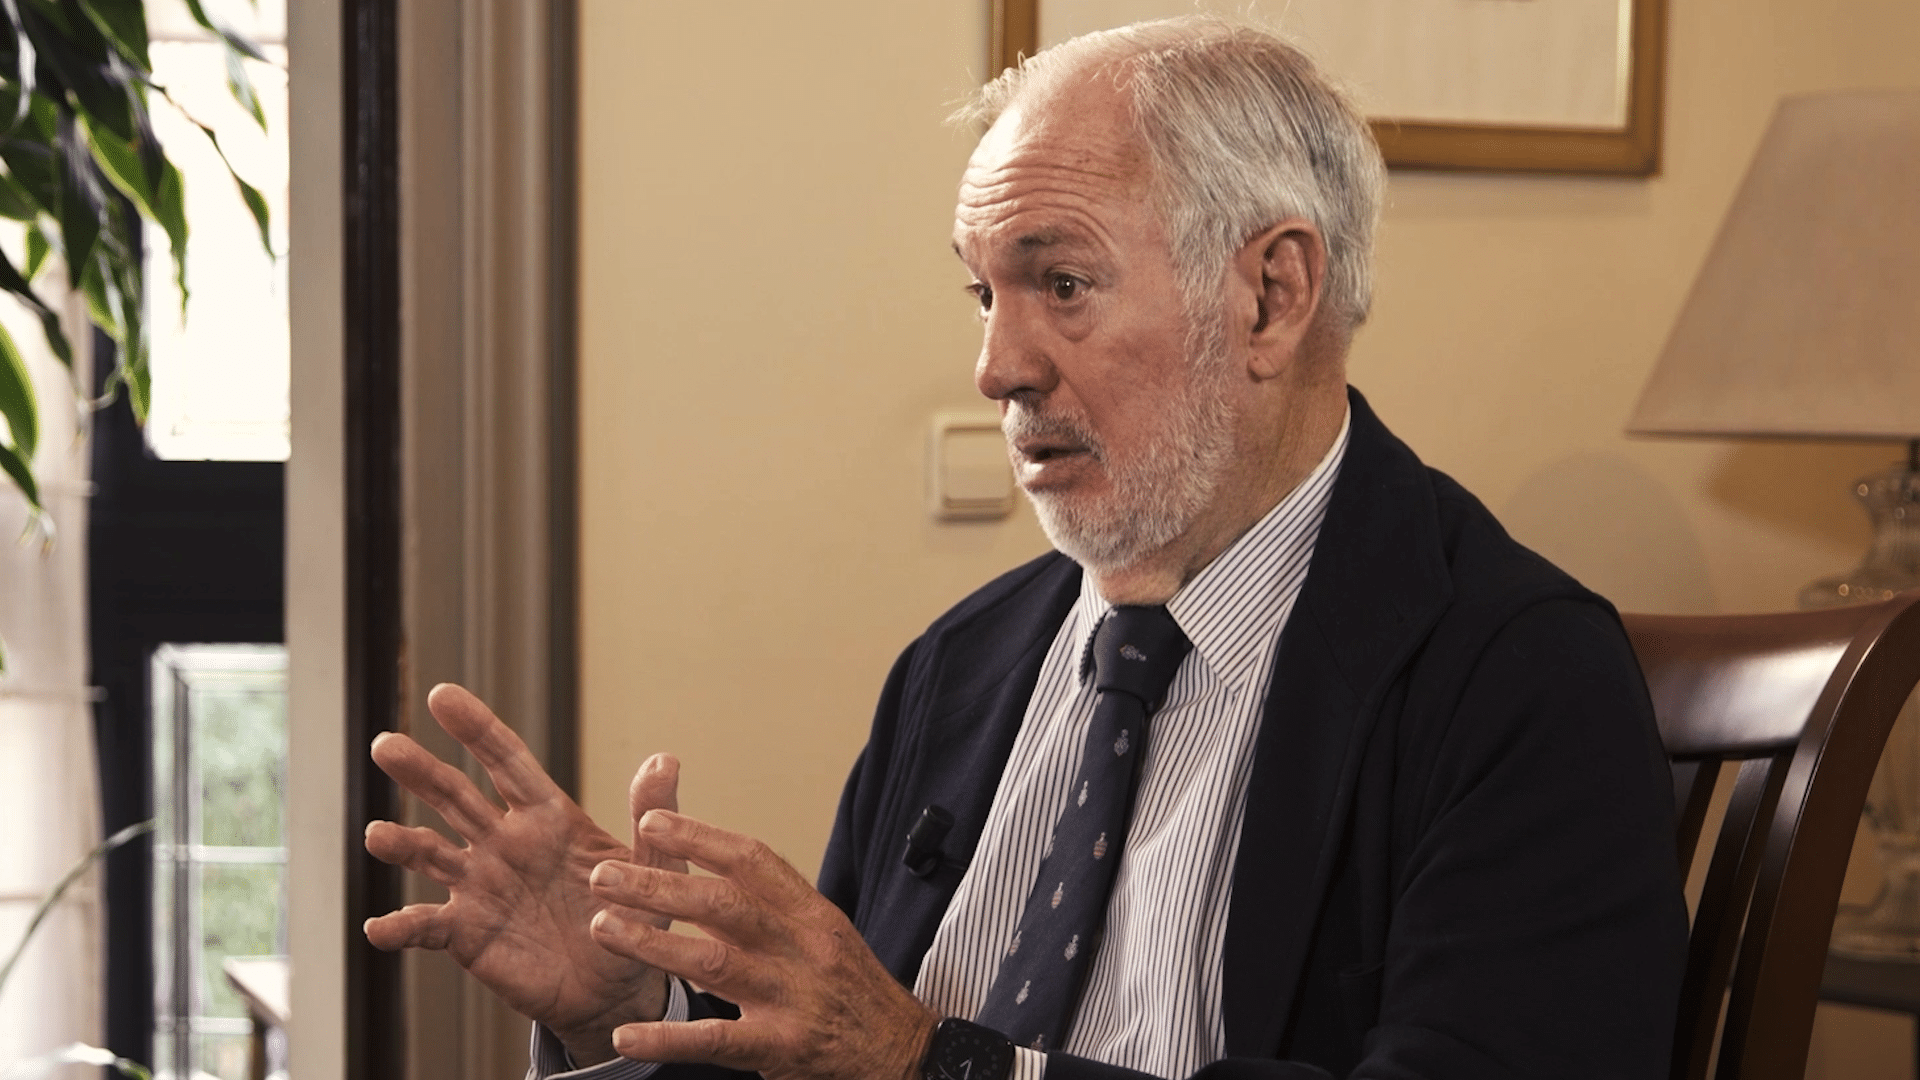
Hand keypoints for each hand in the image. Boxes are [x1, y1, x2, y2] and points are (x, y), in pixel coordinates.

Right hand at [362, 683, 687, 1065]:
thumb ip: (654, 818)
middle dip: (421, 771)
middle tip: (385, 745)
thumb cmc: (635, 917)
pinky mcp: (466, 933)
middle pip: (455, 797)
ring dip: (401, 843)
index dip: (477, 728)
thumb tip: (664, 761)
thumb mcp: (654, 868)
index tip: (442, 696)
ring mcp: (480, 886)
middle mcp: (504, 843)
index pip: (506, 762)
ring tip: (377, 835)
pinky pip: (427, 926)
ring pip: (430, 854)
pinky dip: (401, 927)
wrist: (616, 988)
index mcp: (546, 817)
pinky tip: (380, 928)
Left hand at [586, 810, 939, 1079]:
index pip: (752, 861)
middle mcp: (801, 946)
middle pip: (724, 904)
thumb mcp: (820, 933)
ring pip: (714, 961)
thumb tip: (699, 872)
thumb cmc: (850, 987)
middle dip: (659, 886)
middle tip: (604, 874)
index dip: (699, 838)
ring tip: (603, 928)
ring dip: (653, 944)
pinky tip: (627, 1035)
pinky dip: (669, 1038)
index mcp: (810, 912)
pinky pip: (717, 1040)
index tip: (649, 822)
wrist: (899, 1049)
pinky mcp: (782, 1045)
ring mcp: (792, 996)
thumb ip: (763, 908)